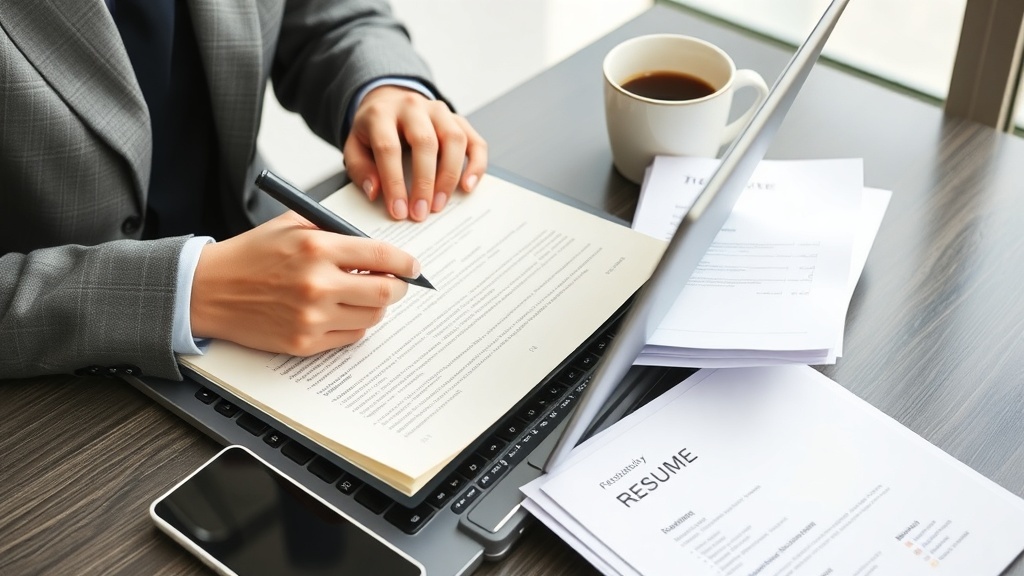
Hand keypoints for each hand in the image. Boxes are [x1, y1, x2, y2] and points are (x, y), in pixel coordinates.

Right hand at [190, 212, 417, 355]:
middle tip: (395, 284)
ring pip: (371, 317)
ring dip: (374, 307)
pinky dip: (354, 324)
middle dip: (398, 288)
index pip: (382, 258)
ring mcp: (312, 317)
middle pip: (386, 293)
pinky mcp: (304, 342)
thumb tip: (380, 249)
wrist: (209, 290)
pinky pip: (351, 337)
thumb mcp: (293, 225)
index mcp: (316, 247)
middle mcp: (317, 283)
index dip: (406, 264)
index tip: (412, 267)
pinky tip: (338, 311)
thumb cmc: (251, 255)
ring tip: (358, 295)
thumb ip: (337, 233)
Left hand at [343, 85, 487, 220]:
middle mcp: (413, 107)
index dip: (394, 182)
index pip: (389, 148)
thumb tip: (375, 192)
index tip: (398, 211)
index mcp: (381, 113)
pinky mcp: (459, 120)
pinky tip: (468, 186)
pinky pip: (475, 142)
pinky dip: (476, 165)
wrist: (390, 103)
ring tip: (439, 205)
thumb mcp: (355, 147)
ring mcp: (439, 111)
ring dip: (449, 177)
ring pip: (454, 139)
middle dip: (424, 182)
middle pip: (425, 142)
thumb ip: (360, 169)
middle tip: (421, 213)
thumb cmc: (373, 133)